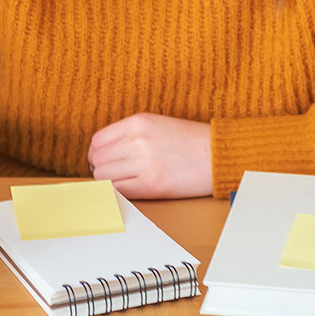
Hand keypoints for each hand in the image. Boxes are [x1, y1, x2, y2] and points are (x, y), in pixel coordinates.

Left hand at [87, 113, 211, 198]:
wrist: (218, 155)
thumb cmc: (190, 141)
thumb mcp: (157, 124)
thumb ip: (130, 133)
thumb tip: (103, 152)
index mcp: (138, 122)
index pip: (98, 140)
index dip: (97, 153)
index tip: (102, 160)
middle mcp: (138, 140)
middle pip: (98, 159)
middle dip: (100, 168)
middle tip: (112, 173)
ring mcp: (144, 163)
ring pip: (103, 176)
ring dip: (108, 182)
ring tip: (123, 182)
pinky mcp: (152, 185)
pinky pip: (118, 191)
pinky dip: (117, 193)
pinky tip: (127, 190)